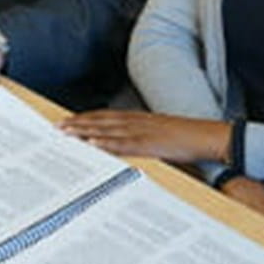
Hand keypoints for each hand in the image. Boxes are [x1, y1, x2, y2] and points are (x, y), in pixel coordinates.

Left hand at [60, 110, 230, 163]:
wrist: (206, 135)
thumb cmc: (185, 137)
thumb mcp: (160, 135)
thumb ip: (143, 139)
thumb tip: (128, 146)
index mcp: (138, 119)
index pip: (105, 116)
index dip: (85, 118)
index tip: (68, 121)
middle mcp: (135, 121)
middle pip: (100, 121)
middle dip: (77, 124)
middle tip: (57, 127)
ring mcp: (141, 131)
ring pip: (106, 130)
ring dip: (84, 131)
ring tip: (66, 134)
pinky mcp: (148, 143)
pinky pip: (123, 144)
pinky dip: (106, 143)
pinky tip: (92, 144)